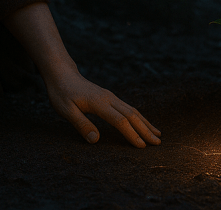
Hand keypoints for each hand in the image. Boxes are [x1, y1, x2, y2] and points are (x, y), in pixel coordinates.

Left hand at [45, 70, 160, 147]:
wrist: (62, 74)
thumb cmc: (61, 93)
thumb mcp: (65, 110)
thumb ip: (80, 124)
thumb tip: (95, 140)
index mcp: (98, 103)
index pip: (119, 120)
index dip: (131, 134)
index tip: (141, 146)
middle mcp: (108, 98)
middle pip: (131, 115)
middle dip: (145, 130)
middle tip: (157, 143)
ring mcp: (110, 96)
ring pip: (132, 110)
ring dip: (145, 123)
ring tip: (158, 135)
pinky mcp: (109, 97)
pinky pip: (128, 107)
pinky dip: (139, 117)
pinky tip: (144, 123)